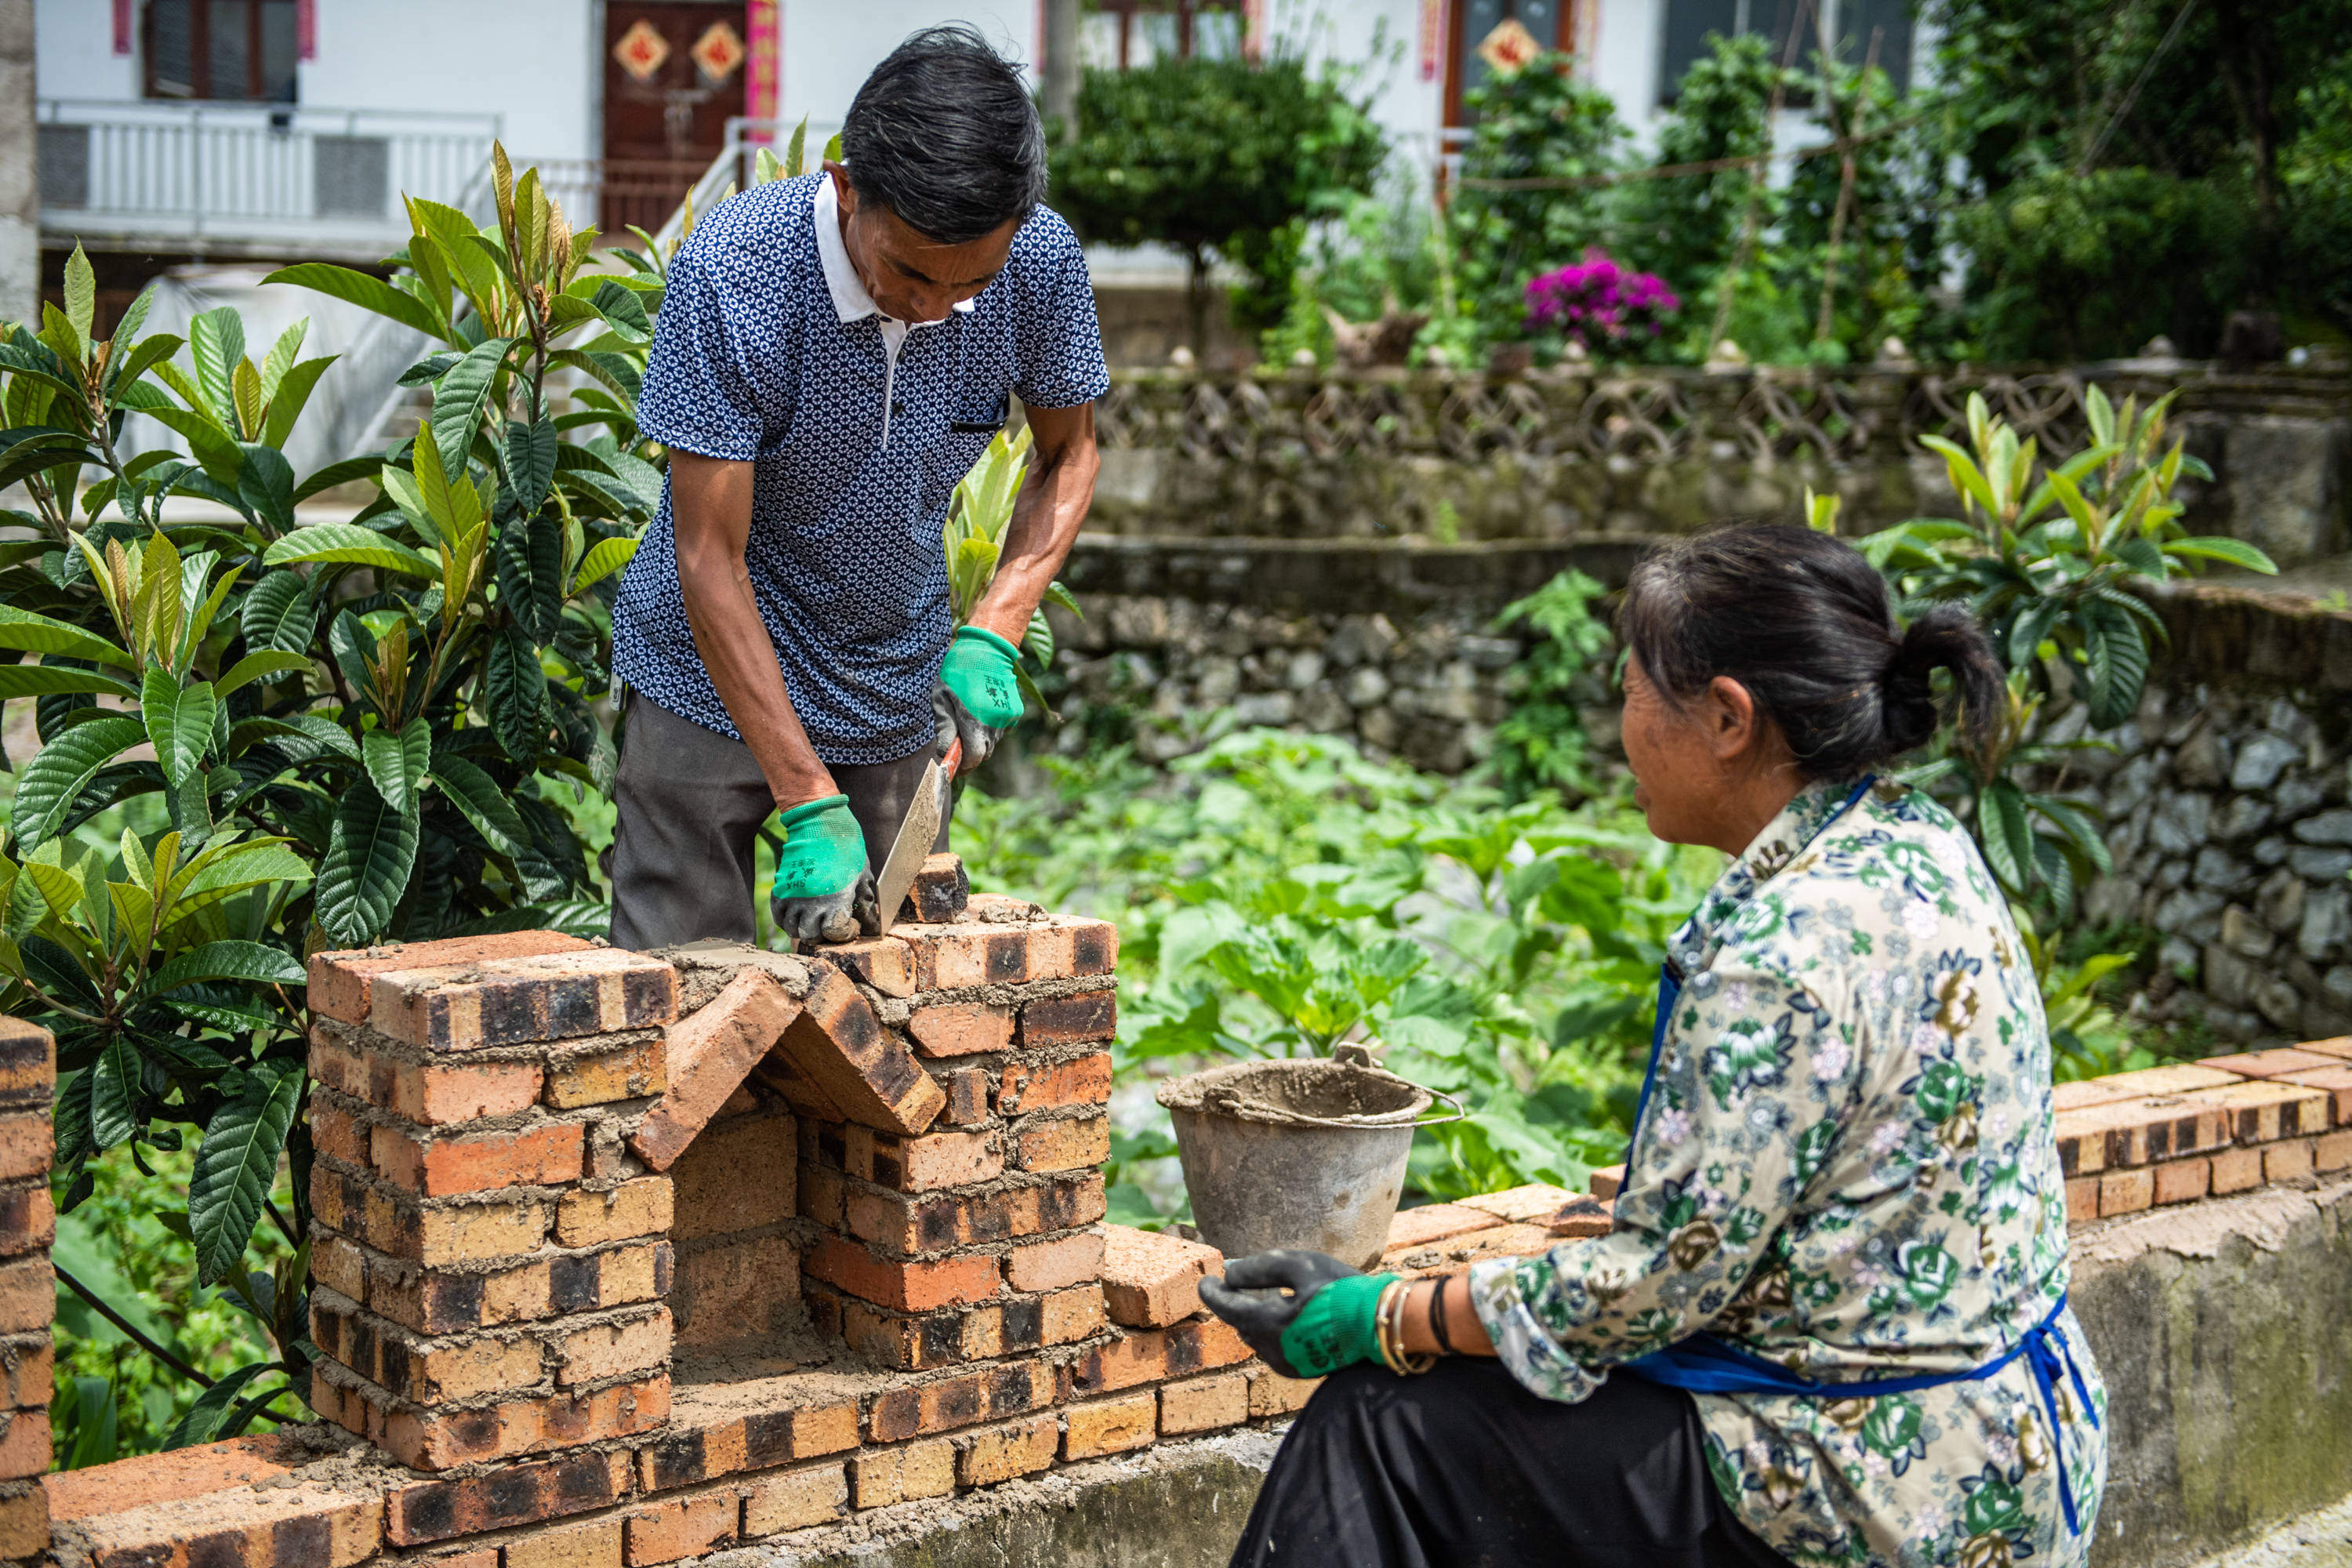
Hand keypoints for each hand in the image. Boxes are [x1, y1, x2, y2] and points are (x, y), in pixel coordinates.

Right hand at [769, 795, 876, 941]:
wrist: (820, 825)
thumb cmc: (846, 849)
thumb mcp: (862, 875)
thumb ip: (864, 903)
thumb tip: (871, 925)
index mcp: (835, 900)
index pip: (835, 934)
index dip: (845, 933)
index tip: (850, 923)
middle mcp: (811, 903)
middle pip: (812, 937)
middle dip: (824, 934)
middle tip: (831, 922)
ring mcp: (793, 898)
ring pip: (793, 930)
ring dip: (805, 928)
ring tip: (815, 918)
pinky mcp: (780, 890)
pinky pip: (778, 917)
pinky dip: (787, 920)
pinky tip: (799, 913)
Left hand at [933, 625, 1023, 769]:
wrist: (986, 649)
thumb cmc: (957, 673)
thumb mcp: (941, 698)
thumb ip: (944, 728)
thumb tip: (944, 754)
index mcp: (974, 721)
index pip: (973, 758)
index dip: (963, 766)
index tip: (954, 766)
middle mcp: (994, 723)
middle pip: (984, 754)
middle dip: (971, 754)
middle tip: (958, 744)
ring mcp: (1007, 718)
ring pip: (992, 742)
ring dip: (980, 739)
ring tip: (969, 720)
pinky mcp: (1015, 712)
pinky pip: (1001, 729)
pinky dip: (991, 728)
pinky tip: (982, 710)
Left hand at [1197, 1250, 1390, 1379]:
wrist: (1379, 1325)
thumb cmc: (1341, 1289)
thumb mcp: (1300, 1266)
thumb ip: (1260, 1268)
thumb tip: (1229, 1273)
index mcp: (1270, 1322)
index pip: (1227, 1307)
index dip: (1212, 1292)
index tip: (1204, 1280)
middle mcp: (1272, 1349)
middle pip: (1240, 1322)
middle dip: (1234, 1302)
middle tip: (1233, 1282)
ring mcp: (1285, 1363)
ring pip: (1255, 1337)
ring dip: (1252, 1316)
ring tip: (1261, 1294)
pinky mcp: (1299, 1369)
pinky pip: (1271, 1347)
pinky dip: (1269, 1329)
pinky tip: (1282, 1313)